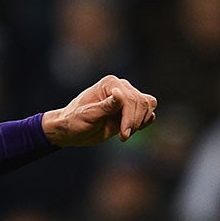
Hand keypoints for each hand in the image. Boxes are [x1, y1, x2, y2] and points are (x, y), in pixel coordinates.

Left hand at [42, 75, 156, 147]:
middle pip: (142, 102)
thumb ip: (105, 106)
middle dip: (135, 121)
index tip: (123, 134)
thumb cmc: (75, 122)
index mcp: (110, 84)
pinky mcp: (129, 110)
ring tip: (124, 134)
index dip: (129, 117)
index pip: (130, 98)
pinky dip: (145, 121)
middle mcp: (121, 87)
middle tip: (123, 136)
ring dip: (140, 121)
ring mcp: (126, 98)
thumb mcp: (88, 116)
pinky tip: (131, 129)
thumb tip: (120, 93)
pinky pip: (148, 111)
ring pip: (148, 105)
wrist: (71, 131)